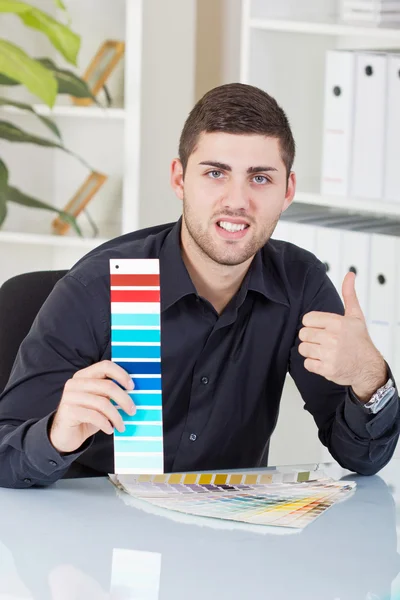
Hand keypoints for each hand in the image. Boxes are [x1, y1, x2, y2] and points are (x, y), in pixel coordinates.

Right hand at [50, 360, 135, 453]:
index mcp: (84, 375)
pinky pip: (94, 416)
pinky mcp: (68, 411)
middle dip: (124, 399)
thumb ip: (110, 393)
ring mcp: (70, 396)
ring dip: (116, 417)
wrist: (65, 435)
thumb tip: (134, 392)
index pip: (105, 366)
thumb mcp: (99, 401)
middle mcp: (75, 383)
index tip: (132, 387)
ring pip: (102, 403)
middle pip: (107, 386)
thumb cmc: (87, 416)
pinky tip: (110, 430)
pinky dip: (106, 424)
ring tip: (121, 426)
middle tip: (133, 411)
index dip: (121, 374)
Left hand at [298, 271, 386, 400]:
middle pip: (302, 334)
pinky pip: (307, 364)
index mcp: (337, 322)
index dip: (312, 324)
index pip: (306, 319)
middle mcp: (332, 338)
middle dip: (310, 338)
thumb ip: (349, 294)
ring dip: (310, 351)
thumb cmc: (359, 341)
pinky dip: (313, 364)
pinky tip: (323, 361)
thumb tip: (350, 274)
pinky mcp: (326, 369)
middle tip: (321, 340)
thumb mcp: (356, 316)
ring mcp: (329, 354)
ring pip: (302, 349)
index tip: (320, 328)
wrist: (368, 366)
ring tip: (322, 350)